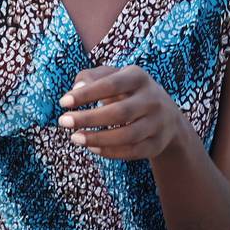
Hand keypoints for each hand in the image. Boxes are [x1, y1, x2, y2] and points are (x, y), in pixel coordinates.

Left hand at [57, 65, 186, 160]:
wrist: (166, 115)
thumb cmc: (127, 92)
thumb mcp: (112, 77)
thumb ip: (90, 77)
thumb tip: (75, 89)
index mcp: (138, 77)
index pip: (111, 85)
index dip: (86, 94)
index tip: (63, 102)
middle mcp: (152, 99)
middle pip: (120, 112)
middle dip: (89, 118)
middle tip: (63, 122)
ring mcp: (157, 123)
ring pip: (127, 135)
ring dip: (98, 138)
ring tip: (74, 137)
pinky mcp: (157, 144)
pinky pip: (132, 151)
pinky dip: (110, 151)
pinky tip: (91, 148)